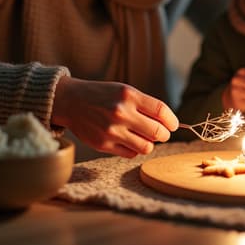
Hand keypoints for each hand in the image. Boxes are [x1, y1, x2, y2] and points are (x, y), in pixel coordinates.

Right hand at [51, 76, 178, 157]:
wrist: (71, 101)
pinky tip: (129, 141)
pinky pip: (131, 154)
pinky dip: (135, 149)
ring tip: (144, 137)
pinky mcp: (103, 145)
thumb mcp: (125, 91)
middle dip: (164, 135)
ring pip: (146, 147)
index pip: (161, 111)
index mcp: (129, 96)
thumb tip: (168, 124)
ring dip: (149, 144)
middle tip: (162, 134)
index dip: (172, 121)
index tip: (174, 125)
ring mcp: (112, 131)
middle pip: (158, 132)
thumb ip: (145, 105)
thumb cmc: (103, 95)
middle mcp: (121, 113)